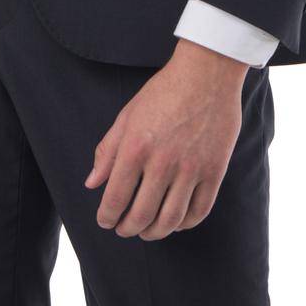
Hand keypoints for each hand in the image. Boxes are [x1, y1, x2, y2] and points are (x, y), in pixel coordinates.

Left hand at [84, 40, 248, 240]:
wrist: (207, 72)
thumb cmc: (164, 91)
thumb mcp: (128, 115)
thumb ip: (108, 151)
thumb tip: (91, 184)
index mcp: (136, 147)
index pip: (115, 198)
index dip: (107, 217)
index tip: (106, 221)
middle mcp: (163, 161)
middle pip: (141, 216)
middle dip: (128, 228)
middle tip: (124, 229)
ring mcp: (191, 168)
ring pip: (170, 220)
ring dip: (155, 233)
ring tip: (147, 231)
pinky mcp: (214, 170)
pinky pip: (199, 211)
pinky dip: (185, 224)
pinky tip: (176, 221)